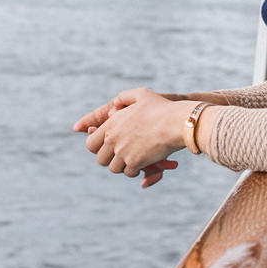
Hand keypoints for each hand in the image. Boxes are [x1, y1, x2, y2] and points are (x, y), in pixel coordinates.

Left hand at [77, 87, 194, 183]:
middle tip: (121, 156)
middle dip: (110, 160)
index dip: (98, 148)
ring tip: (132, 160)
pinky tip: (141, 164)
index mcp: (111, 124)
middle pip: (100, 160)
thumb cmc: (161, 108)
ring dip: (122, 166)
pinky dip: (134, 171)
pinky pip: (128, 173)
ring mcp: (123, 152)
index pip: (90, 144)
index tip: (108, 148)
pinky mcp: (135, 162)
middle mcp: (113, 139)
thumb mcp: (141, 95)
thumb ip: (125, 97)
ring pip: (113, 169)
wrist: (175, 123)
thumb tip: (115, 103)